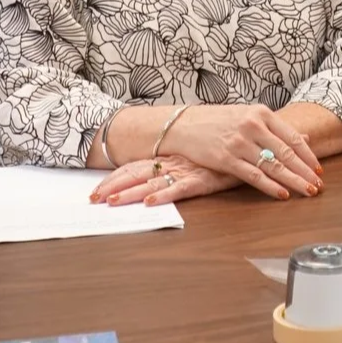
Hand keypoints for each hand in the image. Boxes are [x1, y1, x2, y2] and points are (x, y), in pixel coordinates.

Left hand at [93, 155, 245, 206]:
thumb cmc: (222, 148)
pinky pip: (179, 188)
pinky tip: (150, 201)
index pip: (133, 167)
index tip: (95, 190)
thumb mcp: (194, 155)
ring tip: (111, 203)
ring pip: (151, 182)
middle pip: (134, 174)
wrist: (250, 140)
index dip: (113, 179)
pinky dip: (163, 195)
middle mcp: (171, 162)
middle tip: (92, 199)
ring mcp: (185, 171)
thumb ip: (179, 162)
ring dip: (130, 193)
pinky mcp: (202, 180)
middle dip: (112, 187)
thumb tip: (158, 171)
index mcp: (167, 156)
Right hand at [141, 104, 321, 200]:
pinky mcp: (226, 159)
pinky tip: (283, 194)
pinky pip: (254, 175)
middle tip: (318, 185)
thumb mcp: (247, 115)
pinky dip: (271, 186)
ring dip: (293, 181)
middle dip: (305, 171)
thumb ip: (274, 128)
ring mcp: (239, 142)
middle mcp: (252, 126)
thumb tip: (304, 139)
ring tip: (307, 191)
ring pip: (273, 165)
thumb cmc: (217, 121)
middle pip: (286, 153)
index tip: (319, 169)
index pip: (292, 137)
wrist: (183, 124)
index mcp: (261, 113)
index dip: (308, 156)